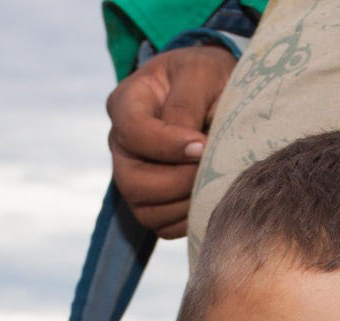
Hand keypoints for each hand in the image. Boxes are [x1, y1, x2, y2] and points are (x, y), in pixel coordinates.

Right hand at [106, 45, 237, 236]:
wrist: (218, 94)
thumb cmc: (208, 77)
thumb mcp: (201, 74)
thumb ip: (187, 103)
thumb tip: (189, 146)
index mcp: (126, 103)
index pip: (132, 132)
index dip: (167, 144)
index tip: (202, 144)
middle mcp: (121, 144)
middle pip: (131, 181)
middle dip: (177, 181)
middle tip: (211, 169)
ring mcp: (133, 176)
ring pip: (144, 210)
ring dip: (185, 203)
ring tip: (215, 182)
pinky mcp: (150, 202)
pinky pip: (162, 227)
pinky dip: (188, 220)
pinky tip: (211, 197)